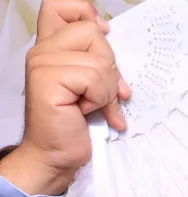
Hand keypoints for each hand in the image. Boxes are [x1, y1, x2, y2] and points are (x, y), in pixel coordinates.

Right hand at [0, 0, 130, 196]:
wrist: (58, 156)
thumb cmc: (75, 124)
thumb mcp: (93, 85)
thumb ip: (97, 59)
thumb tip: (108, 33)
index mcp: (52, 47)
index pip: (61, 5)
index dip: (86, 13)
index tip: (103, 34)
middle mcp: (43, 50)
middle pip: (92, 31)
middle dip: (110, 66)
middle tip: (103, 93)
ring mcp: (42, 63)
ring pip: (99, 60)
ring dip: (106, 90)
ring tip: (94, 107)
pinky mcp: (47, 79)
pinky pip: (94, 78)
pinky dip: (100, 99)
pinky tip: (86, 112)